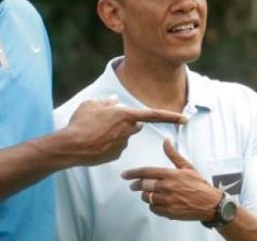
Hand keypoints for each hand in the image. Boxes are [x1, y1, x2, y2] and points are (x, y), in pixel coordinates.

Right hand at [62, 96, 185, 165]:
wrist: (71, 146)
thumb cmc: (80, 122)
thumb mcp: (91, 105)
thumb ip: (106, 102)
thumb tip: (114, 101)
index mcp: (126, 115)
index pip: (154, 115)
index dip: (171, 116)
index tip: (185, 118)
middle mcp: (128, 130)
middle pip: (135, 125)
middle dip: (128, 123)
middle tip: (107, 121)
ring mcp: (122, 144)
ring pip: (124, 136)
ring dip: (115, 134)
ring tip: (95, 132)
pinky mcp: (116, 155)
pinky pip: (116, 147)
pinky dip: (108, 144)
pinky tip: (94, 143)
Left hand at [122, 138, 221, 220]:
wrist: (210, 204)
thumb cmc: (199, 185)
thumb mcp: (187, 166)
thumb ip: (173, 154)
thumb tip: (166, 140)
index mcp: (169, 174)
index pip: (145, 172)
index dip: (132, 173)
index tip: (125, 175)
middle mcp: (166, 187)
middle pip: (143, 185)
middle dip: (136, 185)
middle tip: (133, 185)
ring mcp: (167, 201)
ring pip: (147, 198)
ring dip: (145, 195)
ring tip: (148, 193)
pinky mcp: (168, 212)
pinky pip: (153, 209)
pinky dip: (153, 206)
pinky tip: (157, 202)